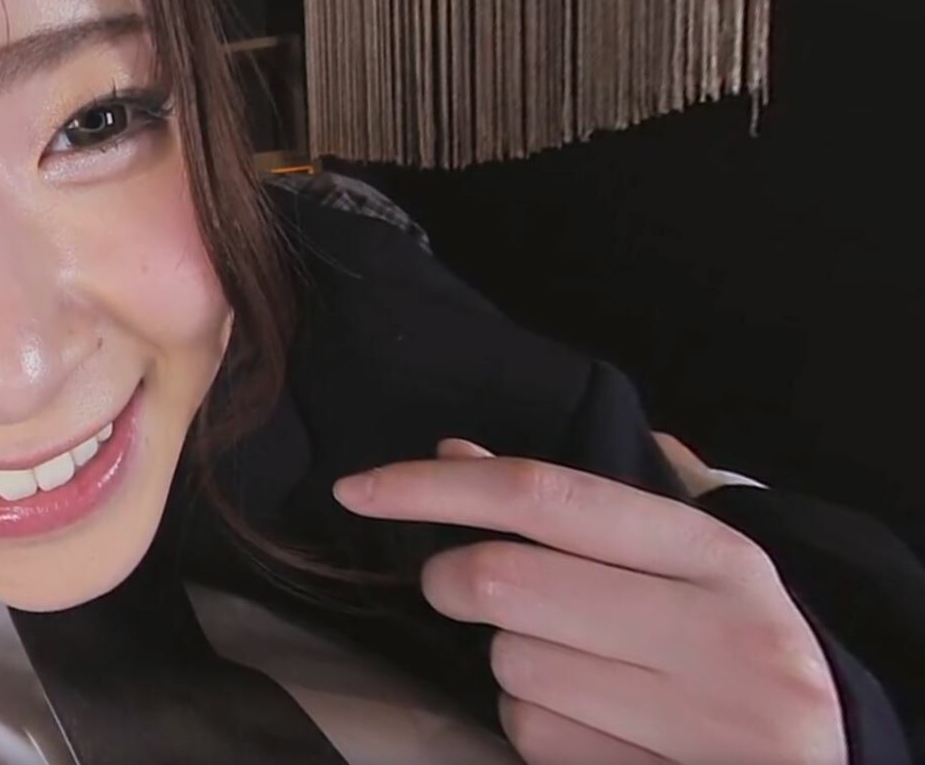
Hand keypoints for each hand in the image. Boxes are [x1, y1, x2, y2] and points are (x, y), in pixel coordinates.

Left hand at [333, 439, 846, 764]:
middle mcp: (716, 637)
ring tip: (576, 661)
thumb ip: (575, 507)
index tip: (355, 487)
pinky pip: (531, 737)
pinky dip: (534, 721)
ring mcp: (697, 726)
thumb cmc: (738, 637)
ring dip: (508, 660)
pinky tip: (594, 717)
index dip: (434, 489)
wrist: (836, 754)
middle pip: (502, 584)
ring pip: (508, 670)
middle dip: (451, 579)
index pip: (544, 498)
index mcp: (717, 557)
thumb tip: (453, 457)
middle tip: (461, 582)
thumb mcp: (684, 560)